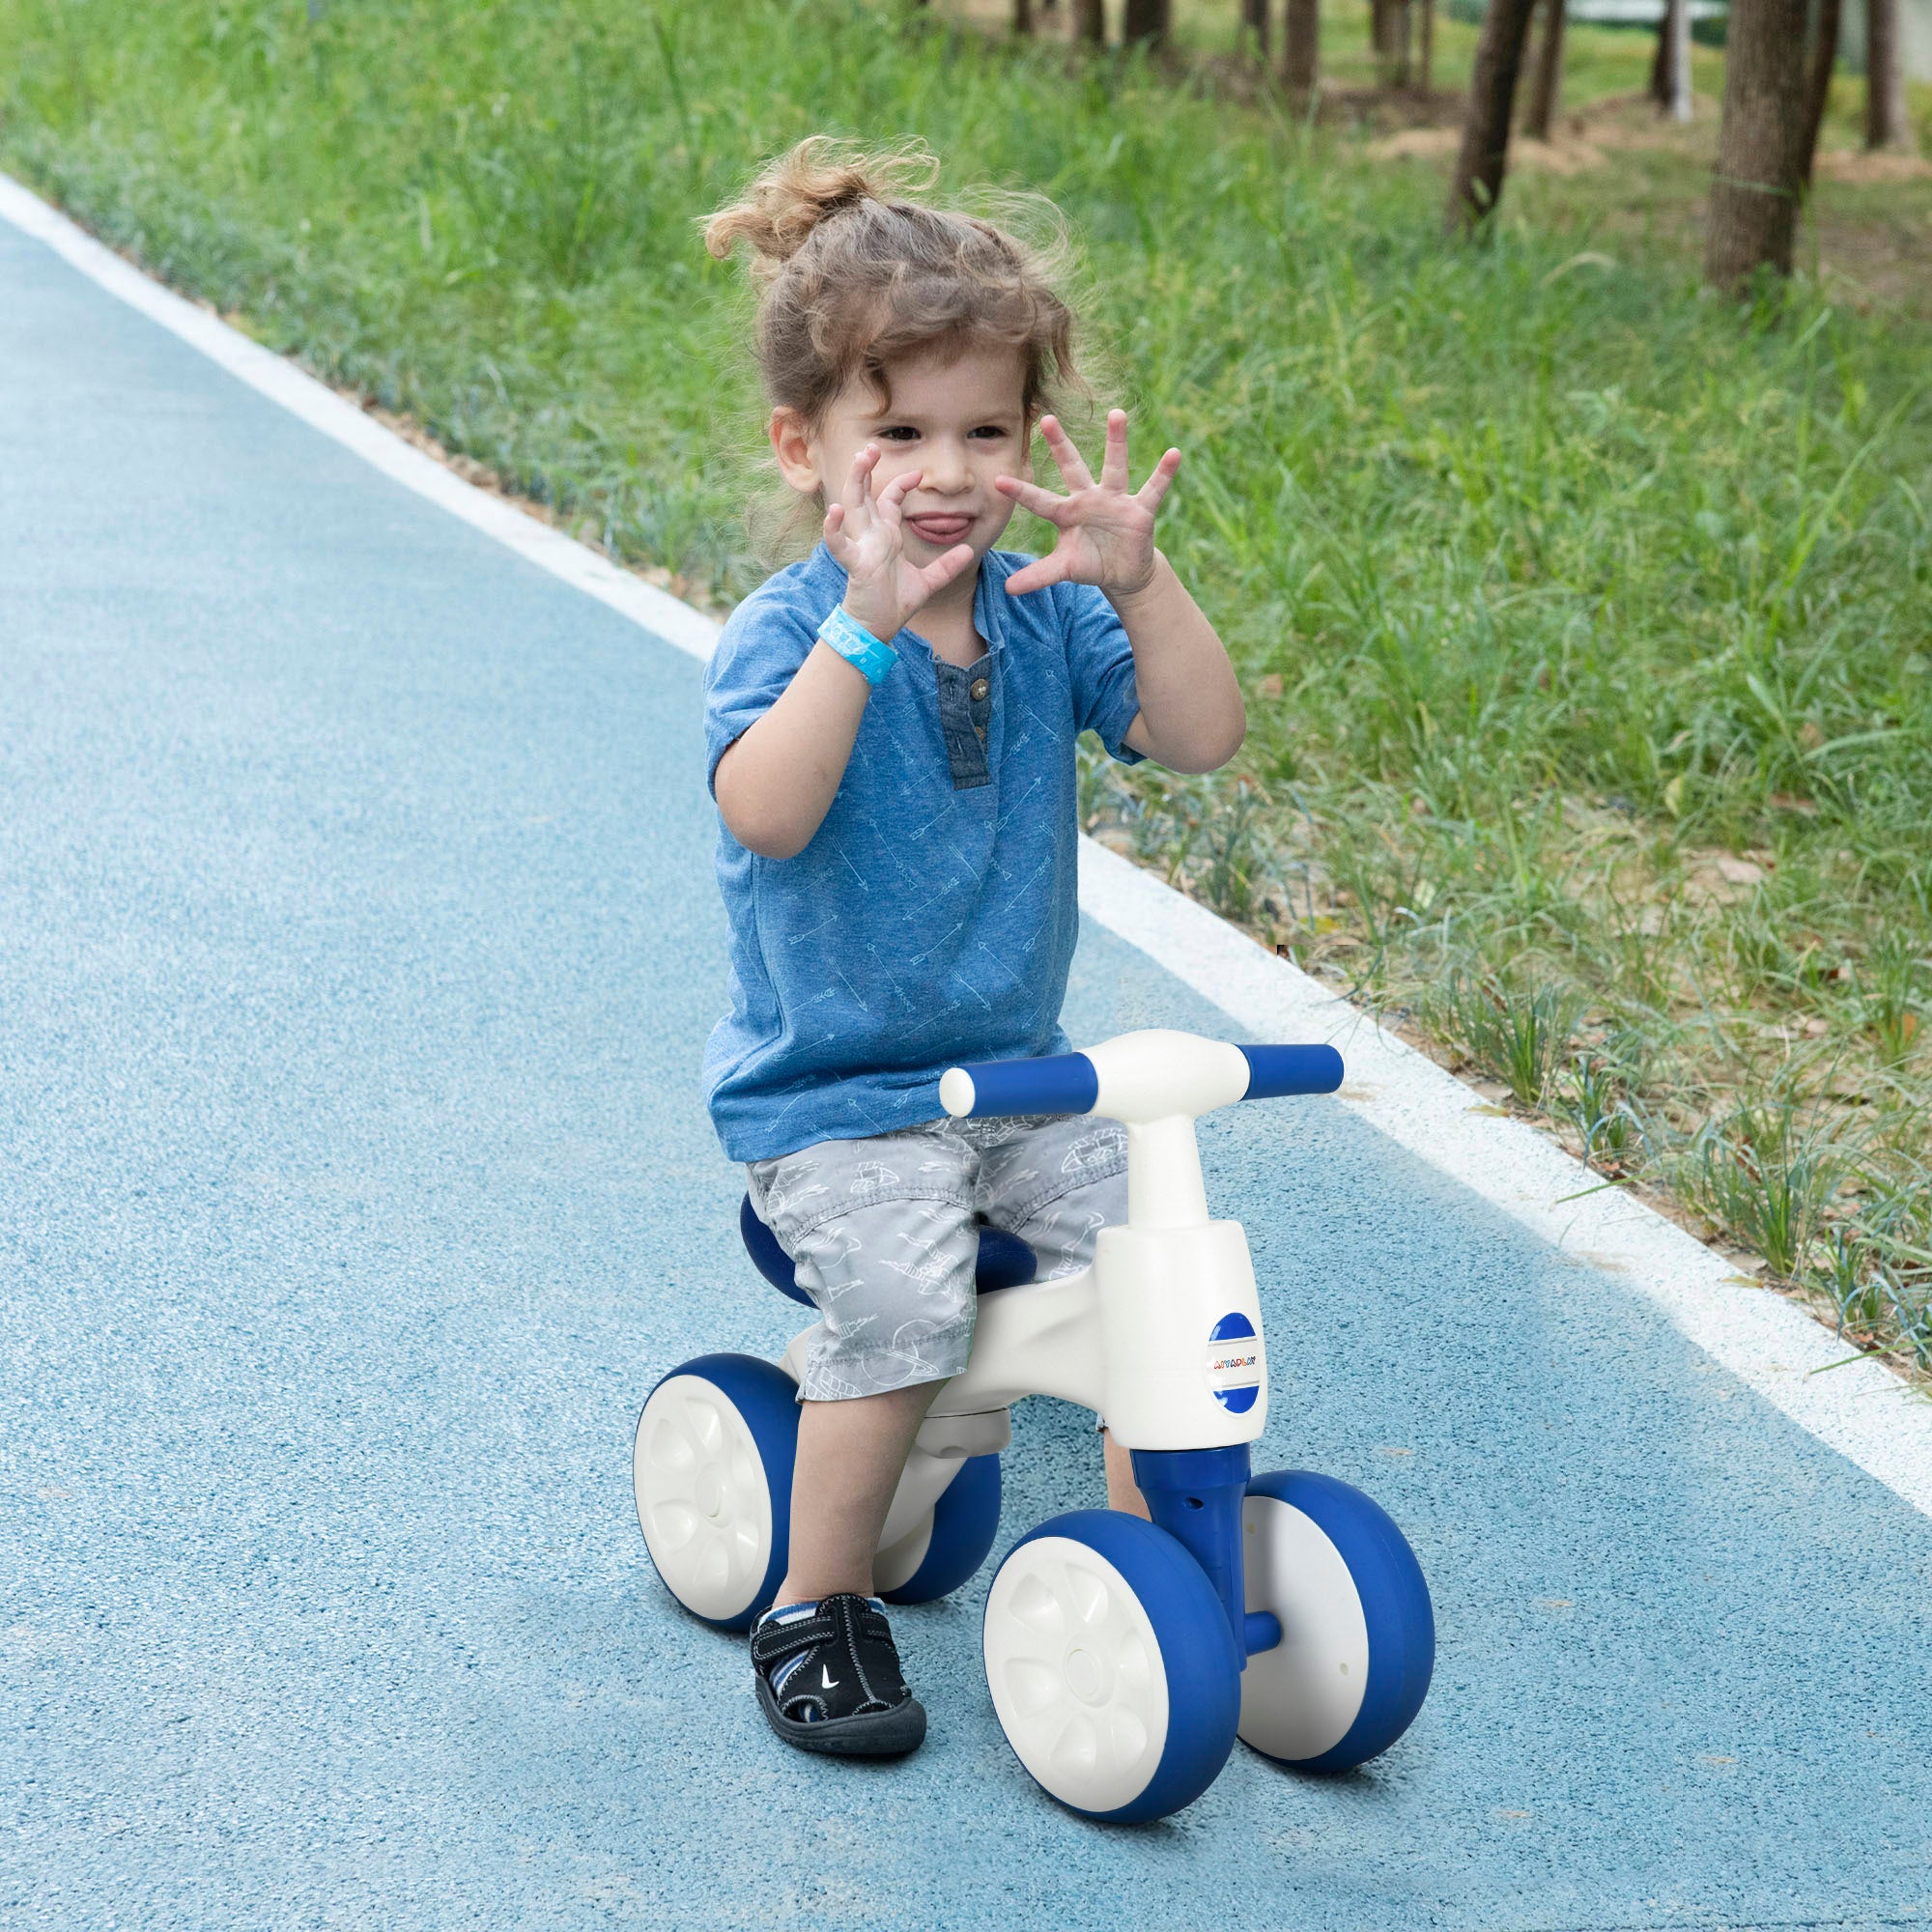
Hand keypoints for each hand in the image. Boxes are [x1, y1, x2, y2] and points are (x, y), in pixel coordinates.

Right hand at [823, 443, 975, 641]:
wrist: (877, 629)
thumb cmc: (895, 603)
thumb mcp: (928, 583)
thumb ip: (947, 566)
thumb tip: (967, 551)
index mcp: (886, 536)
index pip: (889, 500)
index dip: (901, 483)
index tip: (918, 474)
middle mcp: (871, 536)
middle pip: (864, 494)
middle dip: (866, 470)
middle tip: (872, 447)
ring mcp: (862, 548)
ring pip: (852, 507)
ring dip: (854, 483)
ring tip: (859, 461)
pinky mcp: (856, 564)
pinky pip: (840, 544)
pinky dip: (833, 529)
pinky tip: (833, 511)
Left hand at [994, 411, 1180, 599]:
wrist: (1123, 572)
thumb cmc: (1090, 564)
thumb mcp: (1064, 570)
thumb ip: (1038, 575)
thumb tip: (1008, 590)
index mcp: (1066, 513)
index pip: (1040, 501)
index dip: (1021, 492)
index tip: (997, 481)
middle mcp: (1089, 499)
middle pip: (1072, 467)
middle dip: (1060, 445)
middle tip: (1046, 418)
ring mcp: (1115, 501)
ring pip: (1115, 467)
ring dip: (1116, 441)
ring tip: (1116, 414)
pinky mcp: (1140, 510)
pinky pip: (1153, 488)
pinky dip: (1164, 473)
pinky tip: (1174, 454)